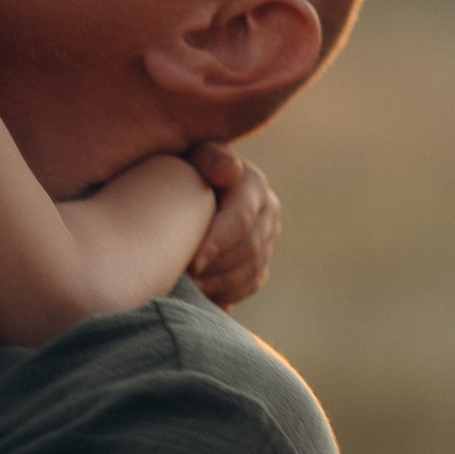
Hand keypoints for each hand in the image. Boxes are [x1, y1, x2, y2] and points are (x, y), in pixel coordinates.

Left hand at [185, 142, 279, 306]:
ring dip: (221, 284)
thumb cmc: (186, 168)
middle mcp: (268, 210)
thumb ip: (210, 159)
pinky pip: (252, 283)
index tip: (192, 264)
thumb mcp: (195, 155)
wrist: (191, 186)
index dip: (218, 243)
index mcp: (253, 184)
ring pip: (252, 269)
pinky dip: (229, 293)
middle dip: (217, 268)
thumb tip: (232, 172)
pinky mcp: (262, 257)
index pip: (241, 219)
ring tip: (190, 291)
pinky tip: (204, 297)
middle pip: (250, 249)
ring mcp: (268, 236)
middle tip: (185, 281)